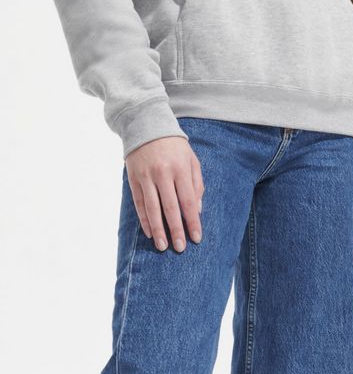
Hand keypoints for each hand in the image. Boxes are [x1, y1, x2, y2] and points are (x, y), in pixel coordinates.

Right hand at [125, 135, 204, 251]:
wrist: (146, 125)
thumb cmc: (175, 146)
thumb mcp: (192, 159)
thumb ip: (197, 184)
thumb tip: (198, 210)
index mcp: (181, 168)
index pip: (188, 201)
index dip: (193, 221)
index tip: (197, 238)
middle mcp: (163, 173)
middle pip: (171, 208)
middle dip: (176, 230)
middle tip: (180, 248)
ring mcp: (146, 176)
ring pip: (152, 208)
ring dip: (158, 230)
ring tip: (163, 246)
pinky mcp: (133, 179)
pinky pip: (139, 203)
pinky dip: (144, 220)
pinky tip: (150, 232)